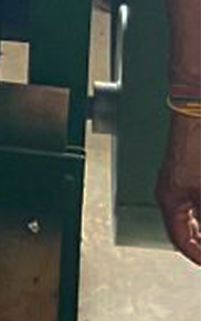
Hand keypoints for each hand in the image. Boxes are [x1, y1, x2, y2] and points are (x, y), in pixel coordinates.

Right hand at [156, 111, 200, 264]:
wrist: (196, 112)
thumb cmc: (195, 143)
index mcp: (170, 198)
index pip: (181, 239)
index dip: (196, 255)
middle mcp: (172, 191)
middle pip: (186, 228)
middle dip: (200, 240)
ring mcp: (182, 180)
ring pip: (193, 213)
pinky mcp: (191, 171)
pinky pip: (195, 201)